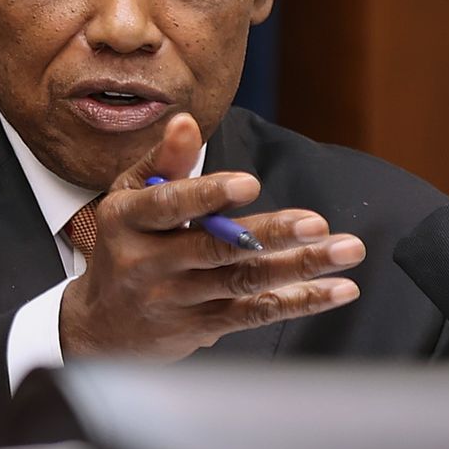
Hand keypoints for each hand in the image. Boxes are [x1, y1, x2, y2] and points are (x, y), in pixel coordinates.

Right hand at [57, 112, 365, 359]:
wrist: (101, 327)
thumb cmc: (127, 245)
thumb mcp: (130, 199)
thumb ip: (164, 162)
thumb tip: (185, 121)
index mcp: (128, 219)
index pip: (169, 205)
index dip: (208, 194)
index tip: (250, 183)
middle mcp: (149, 263)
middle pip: (217, 247)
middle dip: (271, 235)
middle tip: (317, 223)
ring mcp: (176, 300)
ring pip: (244, 281)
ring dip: (300, 267)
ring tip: (347, 250)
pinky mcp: (201, 327)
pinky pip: (255, 312)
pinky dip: (300, 301)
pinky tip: (338, 290)